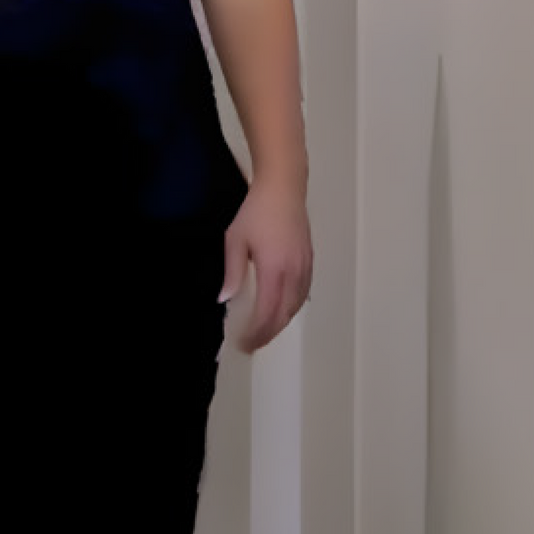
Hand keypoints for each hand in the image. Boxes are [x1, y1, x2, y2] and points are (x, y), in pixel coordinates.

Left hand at [220, 179, 312, 352]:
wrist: (283, 189)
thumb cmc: (256, 212)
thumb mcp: (235, 241)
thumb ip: (232, 273)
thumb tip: (224, 299)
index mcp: (274, 269)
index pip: (268, 312)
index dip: (257, 332)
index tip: (245, 343)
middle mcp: (294, 272)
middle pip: (284, 314)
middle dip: (268, 333)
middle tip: (252, 344)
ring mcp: (305, 267)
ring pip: (296, 306)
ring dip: (281, 322)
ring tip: (264, 332)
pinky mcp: (309, 261)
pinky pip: (303, 293)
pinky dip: (292, 308)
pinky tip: (281, 311)